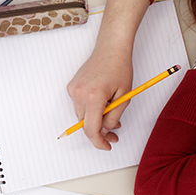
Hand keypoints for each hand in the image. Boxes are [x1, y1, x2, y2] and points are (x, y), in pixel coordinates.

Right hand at [66, 0, 149, 150]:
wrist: (110, 49)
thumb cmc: (119, 68)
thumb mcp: (124, 97)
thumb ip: (114, 116)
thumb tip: (106, 130)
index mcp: (94, 97)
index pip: (91, 129)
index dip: (99, 142)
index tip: (106, 145)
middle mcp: (79, 94)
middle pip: (85, 125)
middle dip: (99, 132)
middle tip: (114, 134)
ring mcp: (73, 90)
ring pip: (82, 116)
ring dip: (95, 120)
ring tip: (111, 114)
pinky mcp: (71, 87)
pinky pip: (79, 106)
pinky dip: (89, 109)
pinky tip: (101, 102)